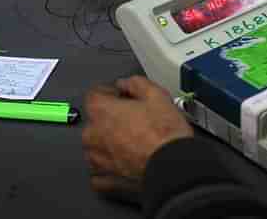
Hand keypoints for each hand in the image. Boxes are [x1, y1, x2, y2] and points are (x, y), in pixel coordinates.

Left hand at [82, 76, 193, 202]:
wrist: (173, 167)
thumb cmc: (165, 135)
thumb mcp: (156, 95)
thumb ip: (136, 83)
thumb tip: (127, 84)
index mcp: (101, 111)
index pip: (95, 94)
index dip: (111, 93)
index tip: (122, 96)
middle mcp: (92, 136)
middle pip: (96, 121)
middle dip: (112, 118)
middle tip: (136, 119)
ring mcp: (96, 160)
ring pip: (98, 146)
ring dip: (111, 142)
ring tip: (136, 141)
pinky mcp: (105, 181)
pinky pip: (102, 170)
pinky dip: (112, 165)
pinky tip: (128, 161)